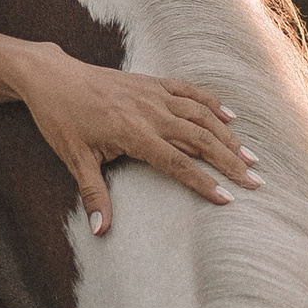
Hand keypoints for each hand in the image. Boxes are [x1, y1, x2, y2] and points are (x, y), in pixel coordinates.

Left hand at [0, 31, 258, 236]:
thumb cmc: (61, 119)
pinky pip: (189, 91)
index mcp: (133, 133)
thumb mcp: (74, 159)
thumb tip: (100, 231)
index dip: (204, 181)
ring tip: (250, 156)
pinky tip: (229, 117)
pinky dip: (211, 103)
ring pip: (200, 115)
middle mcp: (150, 111)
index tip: (228, 198)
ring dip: (227, 136)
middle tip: (255, 181)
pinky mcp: (151, 82)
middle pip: (199, 138)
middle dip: (229, 161)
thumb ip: (93, 194)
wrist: (51, 76)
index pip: (177, 162)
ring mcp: (153, 94)